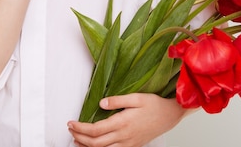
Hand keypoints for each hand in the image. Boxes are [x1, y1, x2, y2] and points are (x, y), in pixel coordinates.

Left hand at [67, 93, 187, 146]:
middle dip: (80, 138)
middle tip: (70, 130)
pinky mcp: (132, 146)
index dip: (81, 128)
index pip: (96, 130)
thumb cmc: (154, 105)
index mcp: (123, 123)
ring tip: (77, 140)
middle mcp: (124, 136)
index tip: (71, 123)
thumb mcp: (136, 97)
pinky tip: (94, 146)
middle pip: (96, 143)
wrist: (170, 116)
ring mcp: (128, 143)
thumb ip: (118, 100)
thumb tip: (101, 103)